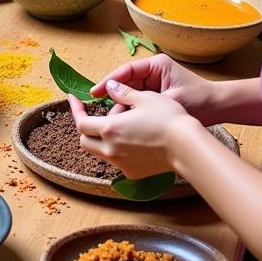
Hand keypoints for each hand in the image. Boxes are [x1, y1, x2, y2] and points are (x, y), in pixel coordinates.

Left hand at [69, 85, 188, 178]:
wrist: (187, 147)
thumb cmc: (168, 119)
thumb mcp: (144, 98)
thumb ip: (122, 92)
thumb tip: (109, 87)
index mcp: (110, 129)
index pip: (81, 123)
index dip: (75, 110)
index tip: (74, 99)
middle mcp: (111, 149)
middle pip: (85, 140)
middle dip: (85, 126)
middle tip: (93, 113)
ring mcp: (121, 163)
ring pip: (99, 152)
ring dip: (100, 138)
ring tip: (117, 124)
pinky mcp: (133, 173)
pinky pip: (116, 161)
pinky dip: (116, 149)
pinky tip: (129, 138)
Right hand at [90, 54, 222, 123]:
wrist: (220, 109)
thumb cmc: (200, 100)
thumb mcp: (168, 99)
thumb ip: (139, 97)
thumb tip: (113, 94)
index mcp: (156, 65)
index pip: (126, 71)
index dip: (109, 81)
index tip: (95, 92)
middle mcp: (153, 72)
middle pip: (126, 83)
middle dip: (115, 97)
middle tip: (101, 111)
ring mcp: (155, 85)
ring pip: (131, 95)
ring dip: (123, 107)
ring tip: (114, 121)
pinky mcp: (157, 98)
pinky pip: (139, 104)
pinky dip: (132, 113)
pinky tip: (125, 124)